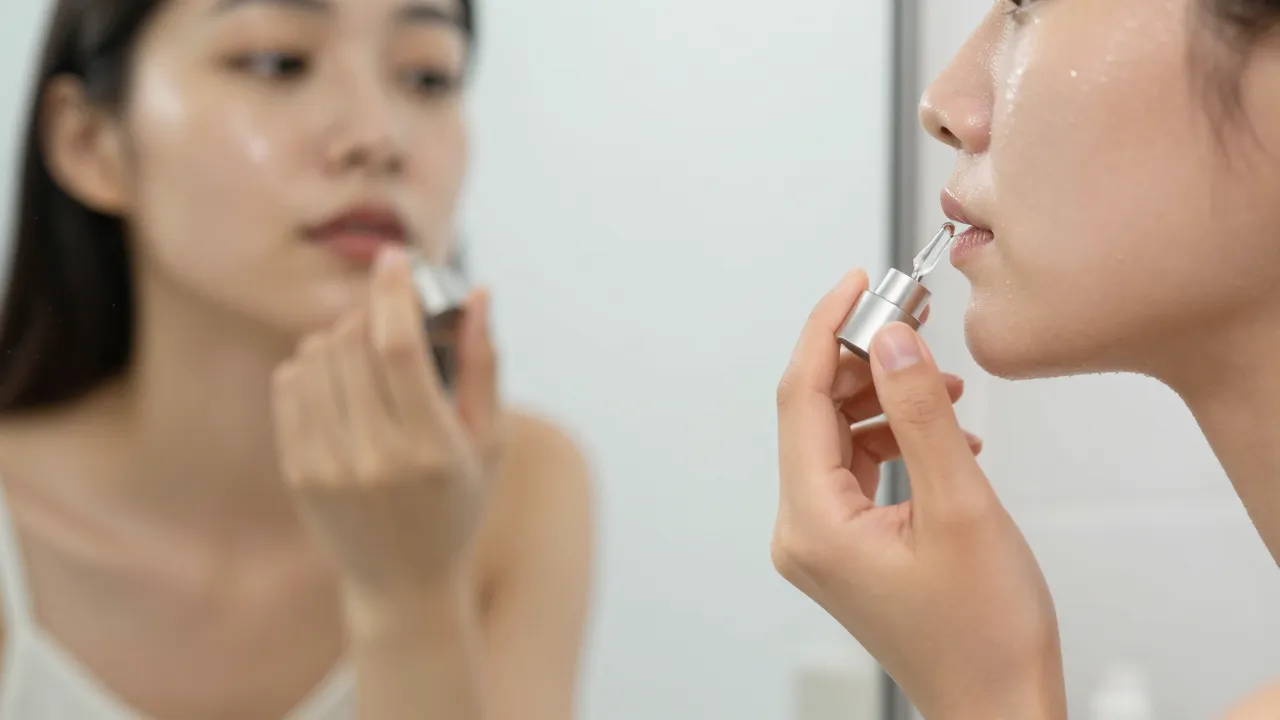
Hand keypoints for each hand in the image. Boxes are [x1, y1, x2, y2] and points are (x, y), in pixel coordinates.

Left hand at [271, 246, 500, 609]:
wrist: (403, 583)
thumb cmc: (457, 504)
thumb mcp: (489, 440)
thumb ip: (483, 365)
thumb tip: (479, 294)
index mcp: (432, 448)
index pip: (400, 347)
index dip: (394, 292)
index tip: (394, 258)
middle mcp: (376, 458)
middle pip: (353, 345)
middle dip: (368, 311)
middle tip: (385, 309)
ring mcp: (330, 468)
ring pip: (317, 359)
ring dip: (339, 335)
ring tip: (362, 345)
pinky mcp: (299, 473)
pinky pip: (291, 386)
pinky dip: (310, 363)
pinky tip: (335, 374)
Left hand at [772, 270, 1065, 719]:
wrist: (999, 703)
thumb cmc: (986, 633)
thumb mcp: (961, 506)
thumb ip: (921, 413)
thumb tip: (892, 340)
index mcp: (813, 523)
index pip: (799, 398)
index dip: (826, 330)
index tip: (857, 283)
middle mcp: (801, 531)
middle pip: (814, 413)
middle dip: (861, 358)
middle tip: (912, 317)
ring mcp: (821, 539)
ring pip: (837, 436)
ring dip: (884, 397)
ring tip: (942, 381)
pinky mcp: (847, 544)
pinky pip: (857, 466)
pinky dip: (894, 436)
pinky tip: (944, 431)